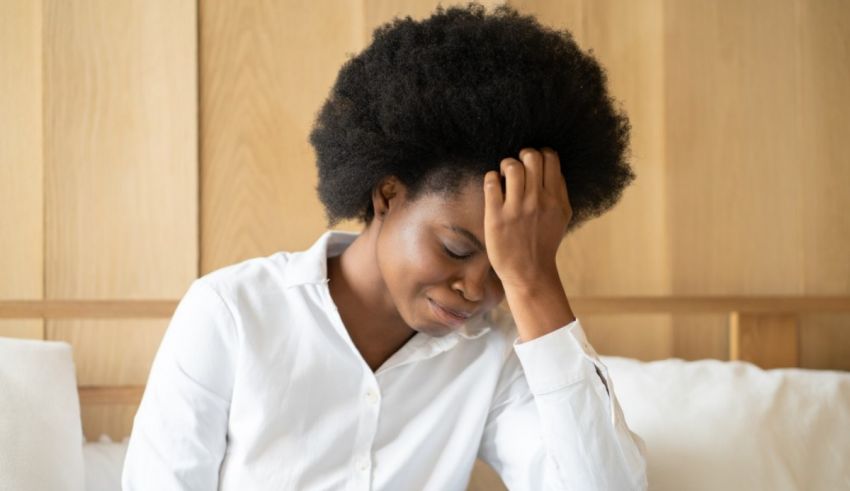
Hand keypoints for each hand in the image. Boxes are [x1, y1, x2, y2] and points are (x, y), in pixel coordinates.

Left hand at [483, 147, 572, 289]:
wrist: (529, 272)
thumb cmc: (544, 242)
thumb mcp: (561, 217)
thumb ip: (559, 191)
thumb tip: (552, 167)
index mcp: (555, 199)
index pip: (550, 158)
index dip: (540, 154)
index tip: (533, 165)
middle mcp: (538, 201)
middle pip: (531, 157)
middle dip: (523, 156)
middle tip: (518, 168)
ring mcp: (516, 209)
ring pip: (512, 166)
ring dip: (506, 166)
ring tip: (505, 177)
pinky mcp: (496, 217)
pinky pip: (492, 183)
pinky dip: (492, 179)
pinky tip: (494, 187)